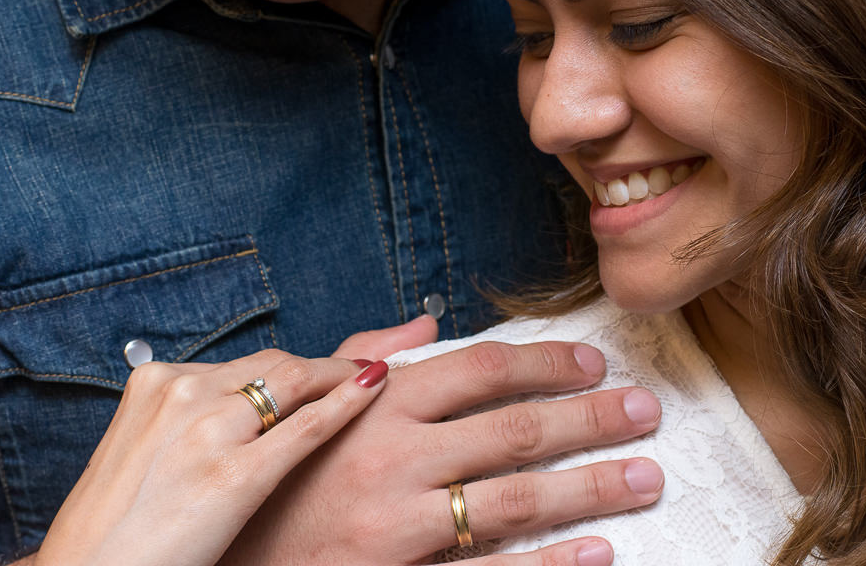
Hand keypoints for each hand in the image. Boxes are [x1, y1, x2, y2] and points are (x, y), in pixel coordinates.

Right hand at [33, 350, 388, 565]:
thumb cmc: (117, 528)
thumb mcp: (147, 453)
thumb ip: (196, 418)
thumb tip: (247, 403)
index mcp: (156, 383)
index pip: (248, 363)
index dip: (298, 367)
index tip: (331, 368)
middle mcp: (181, 393)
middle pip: (275, 364)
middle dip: (325, 367)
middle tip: (364, 367)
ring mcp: (207, 430)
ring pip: (295, 380)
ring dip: (343, 374)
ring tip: (375, 374)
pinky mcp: (233, 474)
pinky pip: (307, 425)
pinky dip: (347, 402)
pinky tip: (374, 388)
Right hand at [222, 339, 663, 565]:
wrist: (219, 556)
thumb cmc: (268, 476)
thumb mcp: (303, 402)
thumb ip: (364, 357)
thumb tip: (426, 322)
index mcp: (374, 404)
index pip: (483, 370)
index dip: (548, 363)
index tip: (593, 363)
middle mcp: (393, 457)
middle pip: (517, 429)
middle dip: (592, 418)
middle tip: (646, 411)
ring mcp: (397, 524)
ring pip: (517, 499)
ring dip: (592, 485)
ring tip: (645, 476)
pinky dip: (552, 562)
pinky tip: (599, 551)